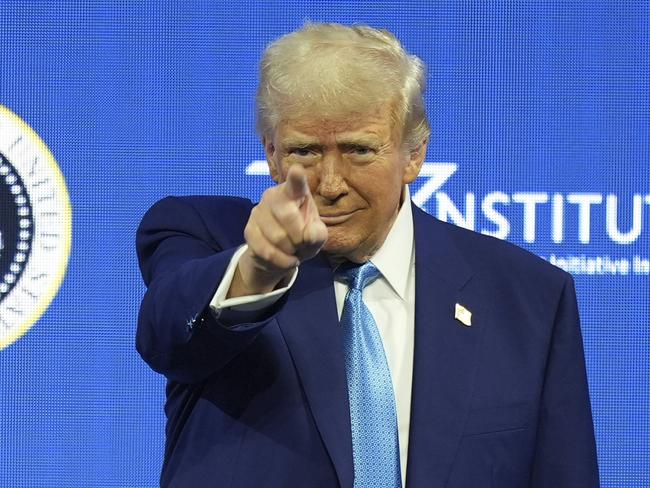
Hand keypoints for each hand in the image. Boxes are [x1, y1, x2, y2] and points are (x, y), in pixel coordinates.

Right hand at [228, 165, 327, 297]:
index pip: (296, 184)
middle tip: (302, 243)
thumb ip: (318, 234)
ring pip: (277, 236)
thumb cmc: (304, 237)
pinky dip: (280, 260)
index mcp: (295, 192)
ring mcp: (258, 211)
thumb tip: (309, 234)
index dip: (296, 178)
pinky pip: (266, 250)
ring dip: (290, 250)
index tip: (297, 170)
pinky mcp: (248, 230)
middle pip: (288, 216)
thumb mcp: (317, 237)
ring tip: (293, 250)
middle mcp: (273, 196)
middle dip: (299, 237)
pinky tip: (285, 259)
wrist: (281, 255)